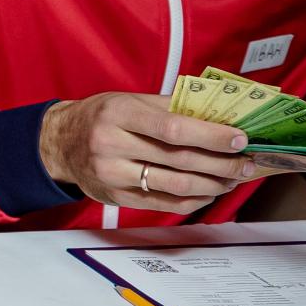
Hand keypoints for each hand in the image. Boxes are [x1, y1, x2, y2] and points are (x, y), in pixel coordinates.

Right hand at [39, 93, 254, 212]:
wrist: (58, 143)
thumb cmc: (100, 117)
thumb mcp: (128, 101)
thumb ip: (170, 109)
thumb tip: (220, 121)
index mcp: (117, 114)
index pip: (172, 127)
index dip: (211, 135)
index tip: (239, 139)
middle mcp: (111, 144)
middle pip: (179, 159)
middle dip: (221, 163)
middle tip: (247, 164)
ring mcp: (112, 174)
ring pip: (175, 185)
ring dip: (213, 184)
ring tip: (232, 179)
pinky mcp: (116, 197)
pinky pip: (164, 203)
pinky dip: (193, 199)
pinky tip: (208, 192)